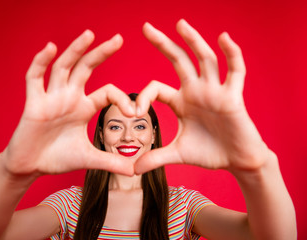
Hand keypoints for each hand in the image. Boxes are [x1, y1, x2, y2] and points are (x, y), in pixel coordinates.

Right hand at [0, 30, 134, 176]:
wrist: (30, 167)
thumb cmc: (57, 158)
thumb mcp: (88, 159)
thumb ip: (111, 163)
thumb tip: (135, 171)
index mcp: (84, 107)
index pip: (107, 92)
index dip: (122, 98)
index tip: (134, 111)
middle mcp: (69, 97)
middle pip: (86, 69)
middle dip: (101, 53)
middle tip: (119, 39)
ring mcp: (51, 98)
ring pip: (63, 67)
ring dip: (75, 50)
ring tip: (89, 34)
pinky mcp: (33, 103)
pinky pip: (35, 78)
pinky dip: (40, 63)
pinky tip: (50, 48)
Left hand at [135, 19, 272, 173]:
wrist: (236, 161)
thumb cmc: (209, 153)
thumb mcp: (177, 154)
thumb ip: (155, 158)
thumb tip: (132, 170)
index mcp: (181, 101)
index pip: (157, 87)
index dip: (144, 95)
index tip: (133, 110)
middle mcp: (196, 91)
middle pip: (179, 61)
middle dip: (163, 44)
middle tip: (146, 27)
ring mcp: (215, 91)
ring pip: (204, 60)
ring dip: (193, 41)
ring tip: (180, 24)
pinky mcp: (233, 97)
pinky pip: (235, 72)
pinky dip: (232, 55)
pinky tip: (223, 38)